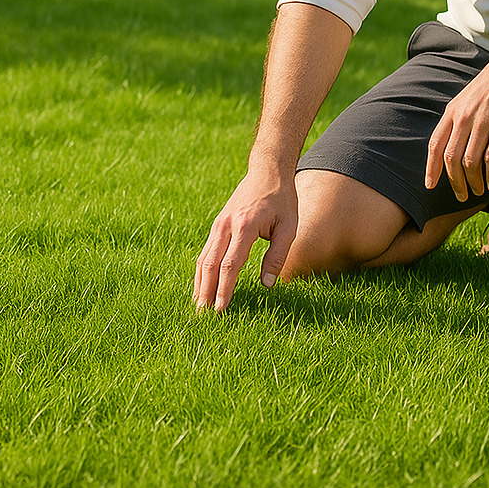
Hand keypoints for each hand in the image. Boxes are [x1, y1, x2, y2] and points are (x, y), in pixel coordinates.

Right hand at [192, 167, 297, 311]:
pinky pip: (206, 251)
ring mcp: (219, 224)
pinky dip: (202, 270)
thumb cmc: (282, 199)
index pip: (230, 265)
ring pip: (203, 259)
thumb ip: (277, 255)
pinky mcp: (218, 224)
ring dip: (200, 284)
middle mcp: (227, 226)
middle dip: (206, 292)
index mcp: (245, 226)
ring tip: (199, 307)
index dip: (224, 289)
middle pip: (210, 265)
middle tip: (203, 317)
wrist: (267, 170)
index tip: (221, 310)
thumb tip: (267, 284)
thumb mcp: (289, 226)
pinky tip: (202, 285)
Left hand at [424, 44, 488, 201]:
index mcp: (453, 111)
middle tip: (461, 196)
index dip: (431, 168)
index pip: (435, 145)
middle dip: (454, 182)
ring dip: (473, 181)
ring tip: (479, 191)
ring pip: (470, 161)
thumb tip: (452, 143)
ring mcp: (483, 121)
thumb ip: (459, 117)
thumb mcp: (469, 97)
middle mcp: (464, 117)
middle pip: (451, 158)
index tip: (429, 186)